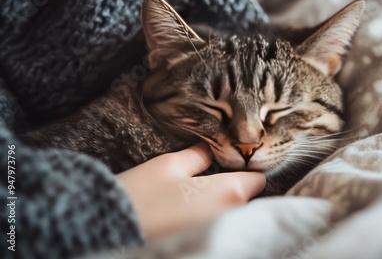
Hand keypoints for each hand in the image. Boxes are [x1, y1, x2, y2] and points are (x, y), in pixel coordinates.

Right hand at [117, 143, 265, 240]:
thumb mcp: (170, 164)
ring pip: (231, 212)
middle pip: (247, 198)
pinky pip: (217, 225)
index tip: (236, 162)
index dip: (249, 168)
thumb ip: (198, 156)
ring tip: (198, 194)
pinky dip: (211, 216)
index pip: (258, 179)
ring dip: (223, 203)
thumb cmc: (144, 193)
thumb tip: (210, 152)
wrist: (112, 227)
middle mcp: (232, 216)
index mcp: (230, 192)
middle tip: (214, 176)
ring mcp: (218, 232)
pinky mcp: (202, 240)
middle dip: (236, 186)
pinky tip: (189, 210)